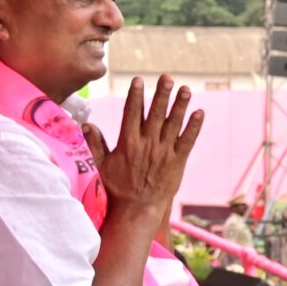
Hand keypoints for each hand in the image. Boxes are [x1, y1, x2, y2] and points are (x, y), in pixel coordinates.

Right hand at [84, 76, 203, 213]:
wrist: (137, 208)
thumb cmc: (118, 187)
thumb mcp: (101, 165)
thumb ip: (95, 143)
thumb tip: (86, 124)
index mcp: (128, 142)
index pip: (132, 113)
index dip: (136, 96)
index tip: (139, 80)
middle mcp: (147, 144)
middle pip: (155, 114)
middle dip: (161, 94)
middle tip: (167, 77)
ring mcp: (164, 151)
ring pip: (173, 124)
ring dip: (180, 105)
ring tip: (186, 89)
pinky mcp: (178, 160)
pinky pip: (188, 140)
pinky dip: (194, 127)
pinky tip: (200, 112)